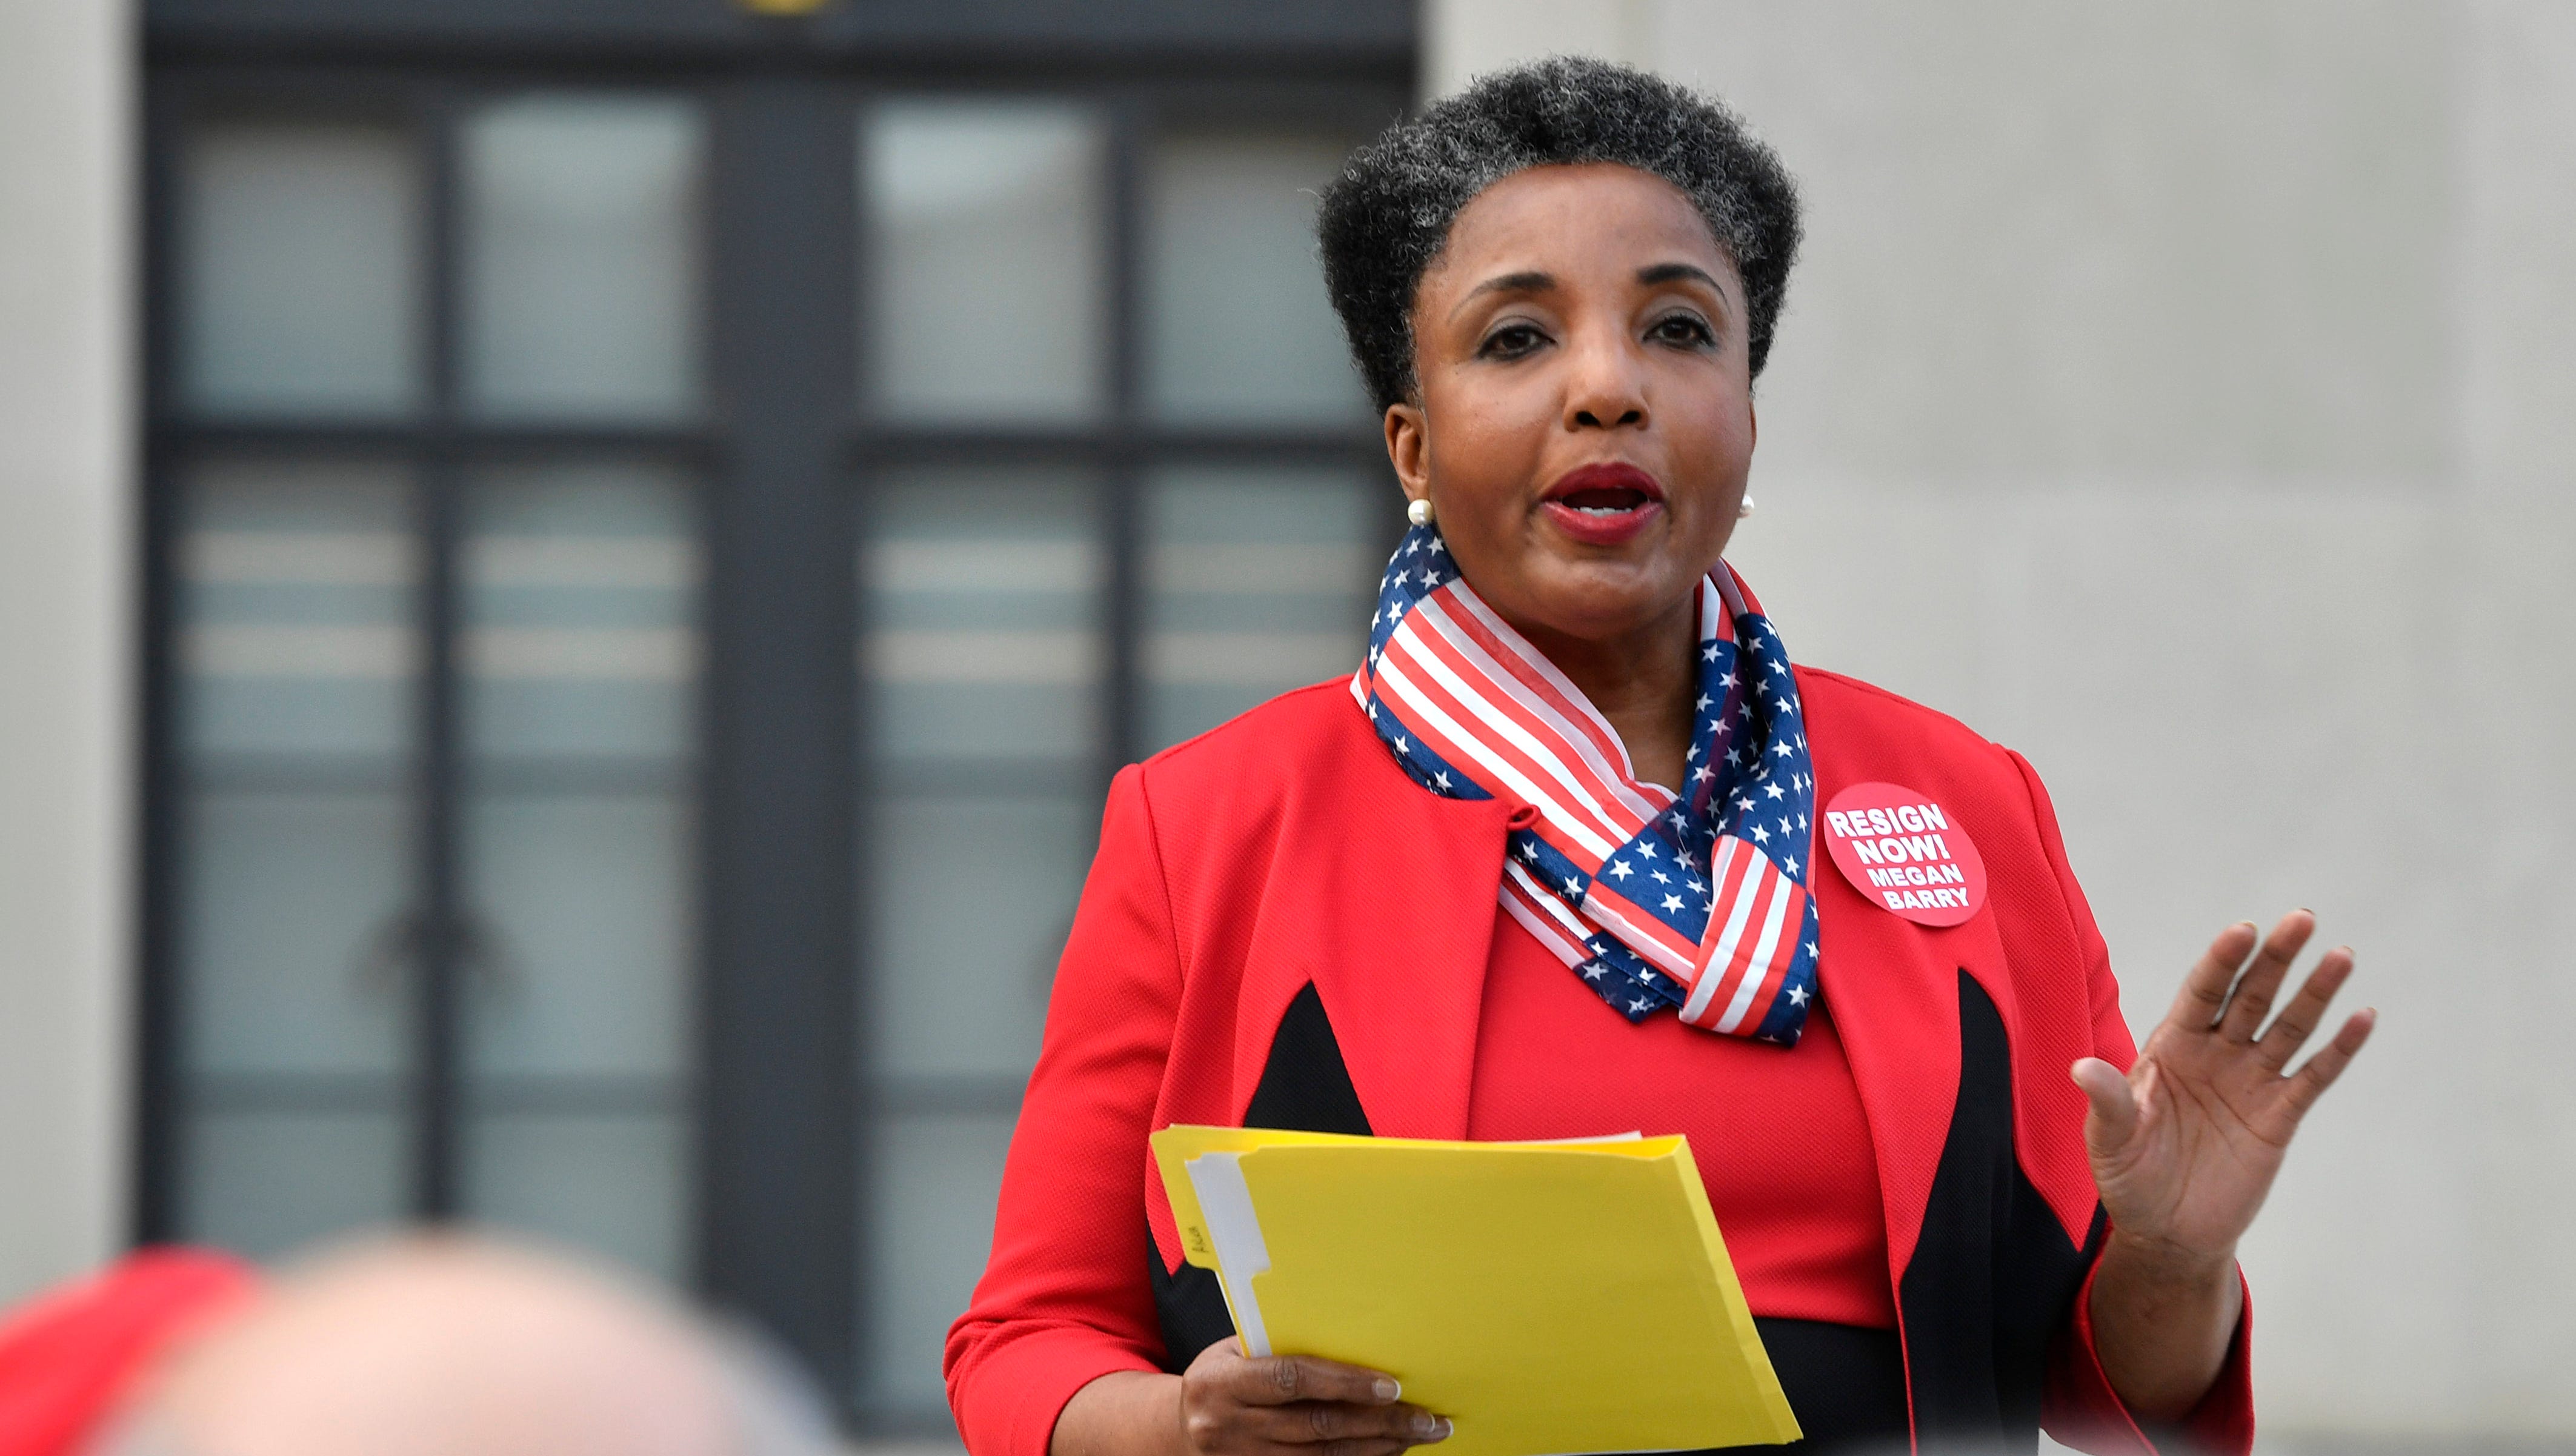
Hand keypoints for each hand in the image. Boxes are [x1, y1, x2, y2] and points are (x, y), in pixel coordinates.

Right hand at [1177, 1340, 1450, 1455]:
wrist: (1179, 1429)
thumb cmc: (1220, 1376)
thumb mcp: (1234, 1351)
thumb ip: (1281, 1347)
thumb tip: (1352, 1334)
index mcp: (1222, 1384)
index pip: (1293, 1380)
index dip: (1344, 1383)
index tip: (1391, 1385)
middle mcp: (1230, 1427)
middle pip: (1318, 1427)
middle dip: (1380, 1423)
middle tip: (1428, 1418)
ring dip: (1379, 1447)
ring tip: (1420, 1434)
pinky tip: (1388, 1451)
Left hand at [2073, 910, 2375, 1272]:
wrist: (2168, 1233)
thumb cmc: (2130, 1179)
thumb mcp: (2111, 1141)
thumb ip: (2109, 1101)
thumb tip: (2083, 1067)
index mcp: (2172, 1047)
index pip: (2202, 992)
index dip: (2222, 961)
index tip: (2244, 930)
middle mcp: (2216, 1054)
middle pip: (2251, 996)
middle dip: (2275, 958)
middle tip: (2302, 918)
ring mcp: (2251, 1083)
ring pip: (2288, 1027)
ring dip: (2316, 993)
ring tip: (2342, 955)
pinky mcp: (2279, 1117)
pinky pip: (2313, 1076)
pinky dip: (2339, 1049)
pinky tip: (2362, 1018)